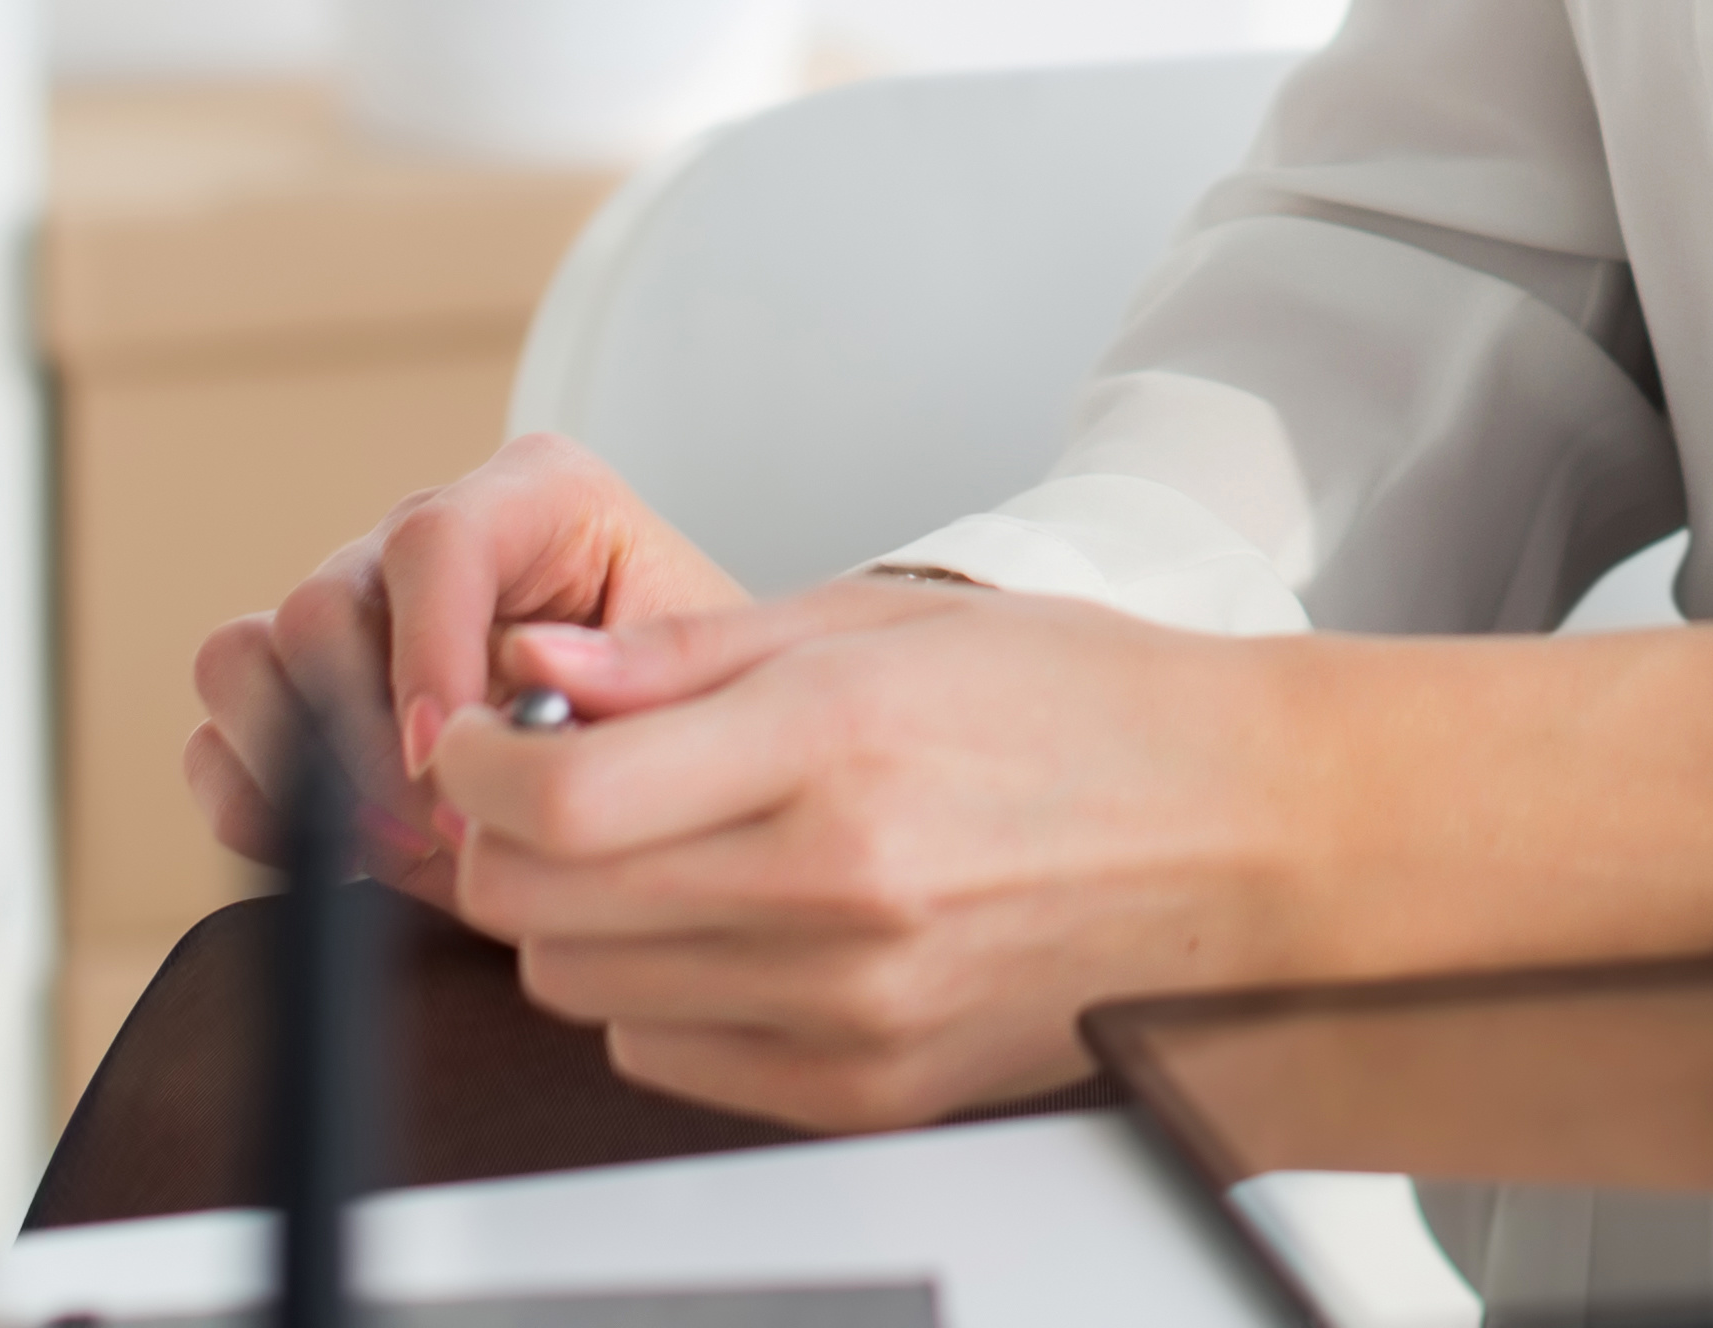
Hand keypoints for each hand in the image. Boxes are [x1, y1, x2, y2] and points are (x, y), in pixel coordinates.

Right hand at [182, 435, 751, 904]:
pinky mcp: (300, 698)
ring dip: (298, 768)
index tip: (450, 757)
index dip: (427, 650)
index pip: (438, 538)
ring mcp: (353, 616)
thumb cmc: (702, 715)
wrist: (686, 763)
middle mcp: (426, 542)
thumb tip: (506, 725)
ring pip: (242, 660)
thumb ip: (615, 697)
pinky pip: (218, 740)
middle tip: (437, 832)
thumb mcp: (696, 692)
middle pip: (320, 605)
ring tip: (391, 847)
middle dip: (363, 738)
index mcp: (537, 497)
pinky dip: (256, 806)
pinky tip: (342, 855)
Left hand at [422, 593, 1712, 1135]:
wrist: (1239, 832)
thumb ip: (688, 654)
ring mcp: (851, 1009)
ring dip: (581, 922)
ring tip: (661, 849)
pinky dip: (661, 996)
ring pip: (590, 995)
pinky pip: (671, 1060)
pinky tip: (730, 924)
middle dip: (510, 842)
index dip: (473, 766)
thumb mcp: (882, 619)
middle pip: (543, 911)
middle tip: (554, 784)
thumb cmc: (1078, 703)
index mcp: (832, 747)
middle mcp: (835, 892)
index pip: (556, 800)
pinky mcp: (869, 1092)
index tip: (479, 736)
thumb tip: (536, 673)